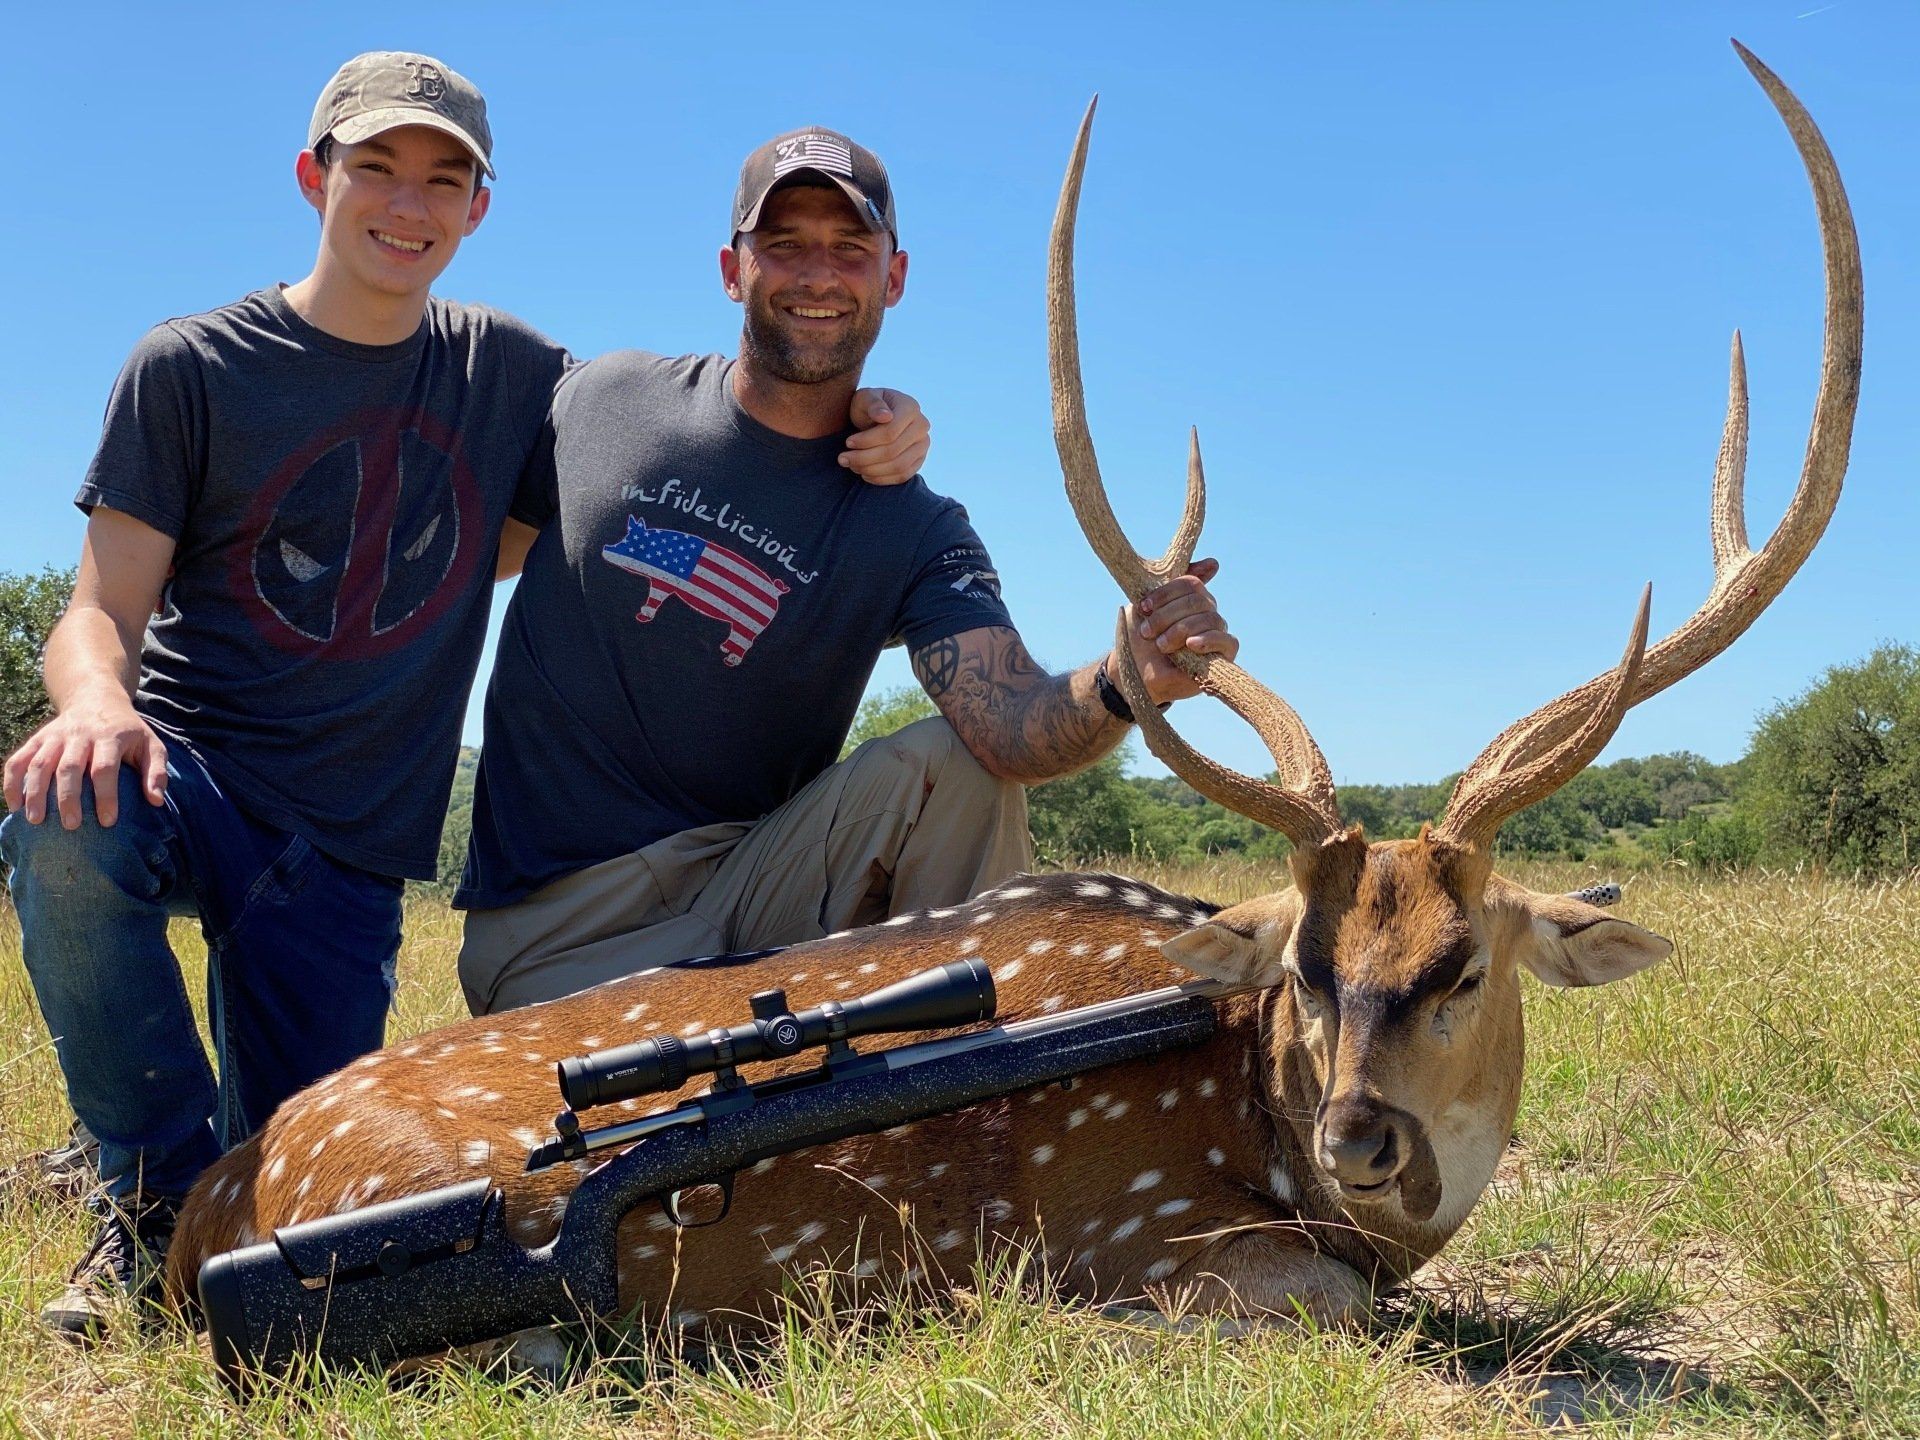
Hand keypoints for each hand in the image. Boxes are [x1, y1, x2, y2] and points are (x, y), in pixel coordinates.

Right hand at [3, 693, 167, 828]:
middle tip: (71, 826)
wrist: (97, 699)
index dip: (106, 795)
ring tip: (36, 821)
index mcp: (110, 737)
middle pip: (69, 767)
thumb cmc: (128, 731)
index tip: (108, 822)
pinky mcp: (38, 739)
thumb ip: (156, 772)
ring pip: (40, 764)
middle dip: (68, 798)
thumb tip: (156, 802)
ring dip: (35, 792)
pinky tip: (14, 805)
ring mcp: (55, 736)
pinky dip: (12, 781)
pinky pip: (19, 759)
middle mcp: (80, 735)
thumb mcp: (151, 745)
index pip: (105, 768)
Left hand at [841, 387, 929, 484]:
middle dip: (864, 458)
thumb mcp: (865, 397)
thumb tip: (885, 416)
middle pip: (893, 451)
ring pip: (898, 466)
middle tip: (843, 459)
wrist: (879, 417)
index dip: (867, 441)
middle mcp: (921, 426)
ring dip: (871, 470)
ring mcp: (923, 445)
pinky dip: (881, 479)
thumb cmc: (869, 406)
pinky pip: (902, 476)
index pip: (890, 432)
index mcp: (910, 407)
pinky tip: (865, 474)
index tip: (847, 442)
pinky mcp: (919, 460)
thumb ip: (873, 403)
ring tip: (852, 466)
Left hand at [1118, 558, 1238, 705]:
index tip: (1144, 606)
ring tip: (1161, 645)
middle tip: (1147, 631)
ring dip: (1180, 630)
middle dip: (1168, 615)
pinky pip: (1227, 641)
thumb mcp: (1148, 606)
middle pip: (1199, 600)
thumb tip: (1214, 563)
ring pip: (1211, 618)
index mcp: (1191, 598)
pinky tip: (1191, 645)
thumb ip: (1169, 583)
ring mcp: (1216, 633)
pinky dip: (1208, 640)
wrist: (1135, 673)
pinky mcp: (1223, 656)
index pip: (1190, 583)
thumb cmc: (1141, 639)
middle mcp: (1207, 612)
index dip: (1166, 593)